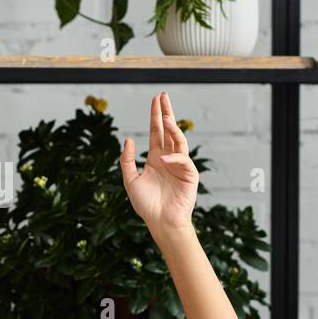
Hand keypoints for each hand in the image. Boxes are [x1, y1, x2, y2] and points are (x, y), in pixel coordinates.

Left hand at [119, 91, 198, 231]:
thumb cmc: (146, 204)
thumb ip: (127, 160)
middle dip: (166, 113)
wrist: (160, 222)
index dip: (156, 115)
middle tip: (163, 96)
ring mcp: (180, 165)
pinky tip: (166, 159)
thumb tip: (128, 139)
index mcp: (156, 157)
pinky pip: (184, 161)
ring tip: (166, 116)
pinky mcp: (190, 175)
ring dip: (173, 128)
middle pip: (169, 130)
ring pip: (179, 141)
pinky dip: (175, 158)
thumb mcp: (130, 180)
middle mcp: (169, 158)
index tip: (156, 99)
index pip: (157, 131)